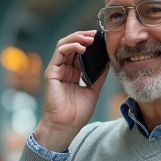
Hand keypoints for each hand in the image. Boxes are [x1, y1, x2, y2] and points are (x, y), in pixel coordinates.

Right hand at [34, 31, 109, 152]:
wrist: (66, 126)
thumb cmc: (78, 112)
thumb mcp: (93, 90)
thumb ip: (99, 75)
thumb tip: (109, 61)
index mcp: (73, 73)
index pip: (80, 52)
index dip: (89, 43)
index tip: (101, 38)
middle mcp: (64, 69)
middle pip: (72, 45)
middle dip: (84, 37)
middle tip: (96, 34)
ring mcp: (57, 70)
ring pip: (64, 45)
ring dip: (77, 39)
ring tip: (90, 39)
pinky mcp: (51, 72)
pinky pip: (59, 53)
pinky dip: (70, 46)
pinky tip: (81, 47)